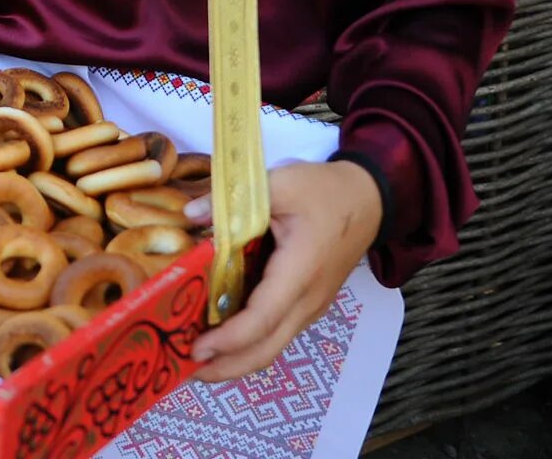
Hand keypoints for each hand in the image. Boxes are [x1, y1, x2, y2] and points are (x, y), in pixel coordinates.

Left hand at [186, 159, 381, 381]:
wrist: (368, 201)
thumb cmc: (325, 192)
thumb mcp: (280, 182)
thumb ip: (232, 199)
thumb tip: (190, 214)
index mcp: (300, 271)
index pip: (263, 319)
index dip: (229, 339)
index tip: (196, 348)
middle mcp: (306, 300)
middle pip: (267, 349)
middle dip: (226, 367)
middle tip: (184, 369)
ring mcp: (308, 306)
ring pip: (272, 347)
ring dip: (235, 360)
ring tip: (195, 359)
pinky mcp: (306, 304)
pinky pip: (275, 333)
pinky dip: (247, 344)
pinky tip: (220, 336)